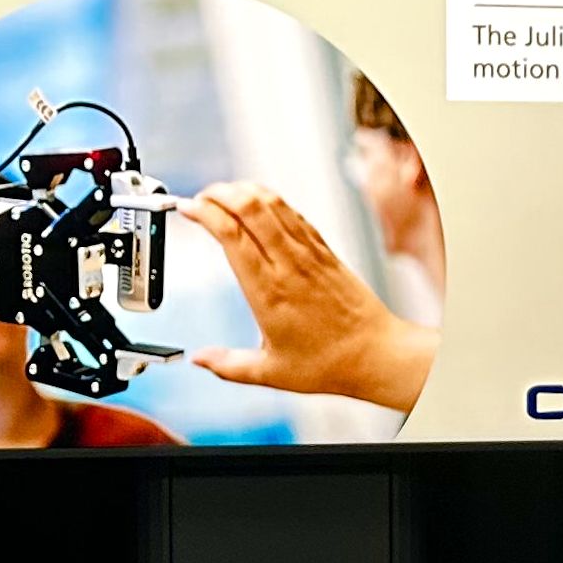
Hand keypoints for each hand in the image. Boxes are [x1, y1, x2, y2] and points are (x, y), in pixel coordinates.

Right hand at [180, 183, 437, 413]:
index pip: (231, 234)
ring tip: (223, 194)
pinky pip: (294, 213)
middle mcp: (288, 265)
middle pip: (250, 207)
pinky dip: (270, 200)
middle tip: (201, 198)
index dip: (205, 212)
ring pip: (273, 203)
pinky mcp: (324, 250)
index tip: (187, 208)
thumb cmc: (328, 364)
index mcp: (268, 291)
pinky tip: (258, 203)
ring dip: (244, 190)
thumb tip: (198, 360)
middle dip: (219, 193)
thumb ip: (229, 365)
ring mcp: (309, 253)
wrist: (375, 353)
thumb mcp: (270, 372)